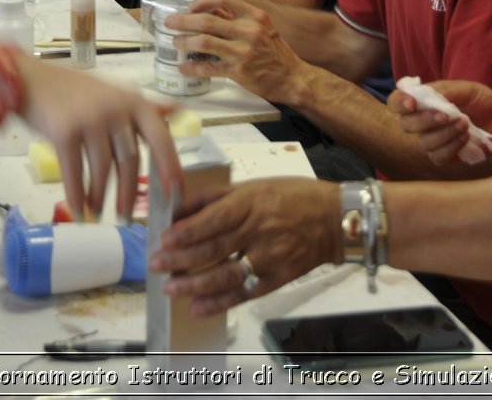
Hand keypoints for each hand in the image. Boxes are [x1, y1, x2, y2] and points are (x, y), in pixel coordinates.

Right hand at [19, 58, 182, 218]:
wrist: (28, 79)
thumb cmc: (71, 89)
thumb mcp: (113, 92)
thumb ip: (142, 106)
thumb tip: (176, 110)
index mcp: (133, 102)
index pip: (160, 138)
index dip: (170, 167)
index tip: (174, 193)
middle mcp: (115, 109)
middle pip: (130, 161)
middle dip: (128, 194)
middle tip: (126, 216)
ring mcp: (90, 120)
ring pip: (103, 170)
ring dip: (100, 197)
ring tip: (96, 213)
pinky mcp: (64, 132)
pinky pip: (75, 173)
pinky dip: (76, 195)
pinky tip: (78, 209)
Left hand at [151, 178, 338, 315]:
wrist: (335, 219)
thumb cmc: (292, 196)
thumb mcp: (254, 185)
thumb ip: (214, 196)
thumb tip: (179, 206)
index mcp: (252, 202)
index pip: (214, 219)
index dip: (187, 231)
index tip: (164, 239)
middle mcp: (260, 230)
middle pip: (215, 248)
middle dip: (182, 259)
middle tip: (156, 265)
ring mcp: (270, 257)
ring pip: (227, 274)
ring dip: (196, 284)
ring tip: (171, 289)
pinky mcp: (279, 278)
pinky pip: (245, 293)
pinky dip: (220, 302)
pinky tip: (198, 307)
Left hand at [166, 0, 308, 104]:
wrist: (292, 78)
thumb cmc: (275, 52)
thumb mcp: (263, 28)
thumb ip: (240, 19)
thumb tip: (210, 12)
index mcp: (255, 16)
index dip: (203, 1)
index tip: (191, 7)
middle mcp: (249, 31)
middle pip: (207, 21)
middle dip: (183, 21)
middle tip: (170, 23)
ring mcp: (242, 52)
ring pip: (203, 43)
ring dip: (184, 42)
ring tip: (175, 43)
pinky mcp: (237, 72)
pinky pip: (207, 68)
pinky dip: (192, 68)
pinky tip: (184, 68)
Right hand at [389, 80, 491, 168]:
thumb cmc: (482, 102)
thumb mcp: (467, 89)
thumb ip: (445, 90)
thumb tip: (424, 94)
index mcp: (422, 100)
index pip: (396, 102)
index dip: (399, 103)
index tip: (412, 104)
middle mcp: (421, 122)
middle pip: (406, 125)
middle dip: (425, 120)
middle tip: (446, 115)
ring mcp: (430, 141)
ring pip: (424, 142)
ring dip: (445, 133)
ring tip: (465, 123)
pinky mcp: (442, 157)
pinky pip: (438, 157)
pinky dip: (453, 147)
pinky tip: (467, 137)